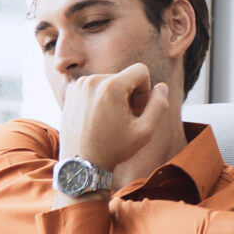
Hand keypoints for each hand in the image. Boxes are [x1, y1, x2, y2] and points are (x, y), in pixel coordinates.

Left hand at [56, 62, 170, 171]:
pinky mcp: (71, 91)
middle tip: (124, 118)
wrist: (81, 164)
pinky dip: (100, 98)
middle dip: (129, 93)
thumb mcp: (145, 131)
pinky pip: (95, 86)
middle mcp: (92, 80)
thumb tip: (162, 87)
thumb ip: (159, 106)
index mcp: (111, 86)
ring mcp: (79, 85)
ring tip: (110, 119)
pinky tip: (97, 118)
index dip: (145, 90)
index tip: (138, 109)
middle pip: (124, 76)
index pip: (141, 70)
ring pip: (109, 80)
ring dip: (114, 96)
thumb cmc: (113, 149)